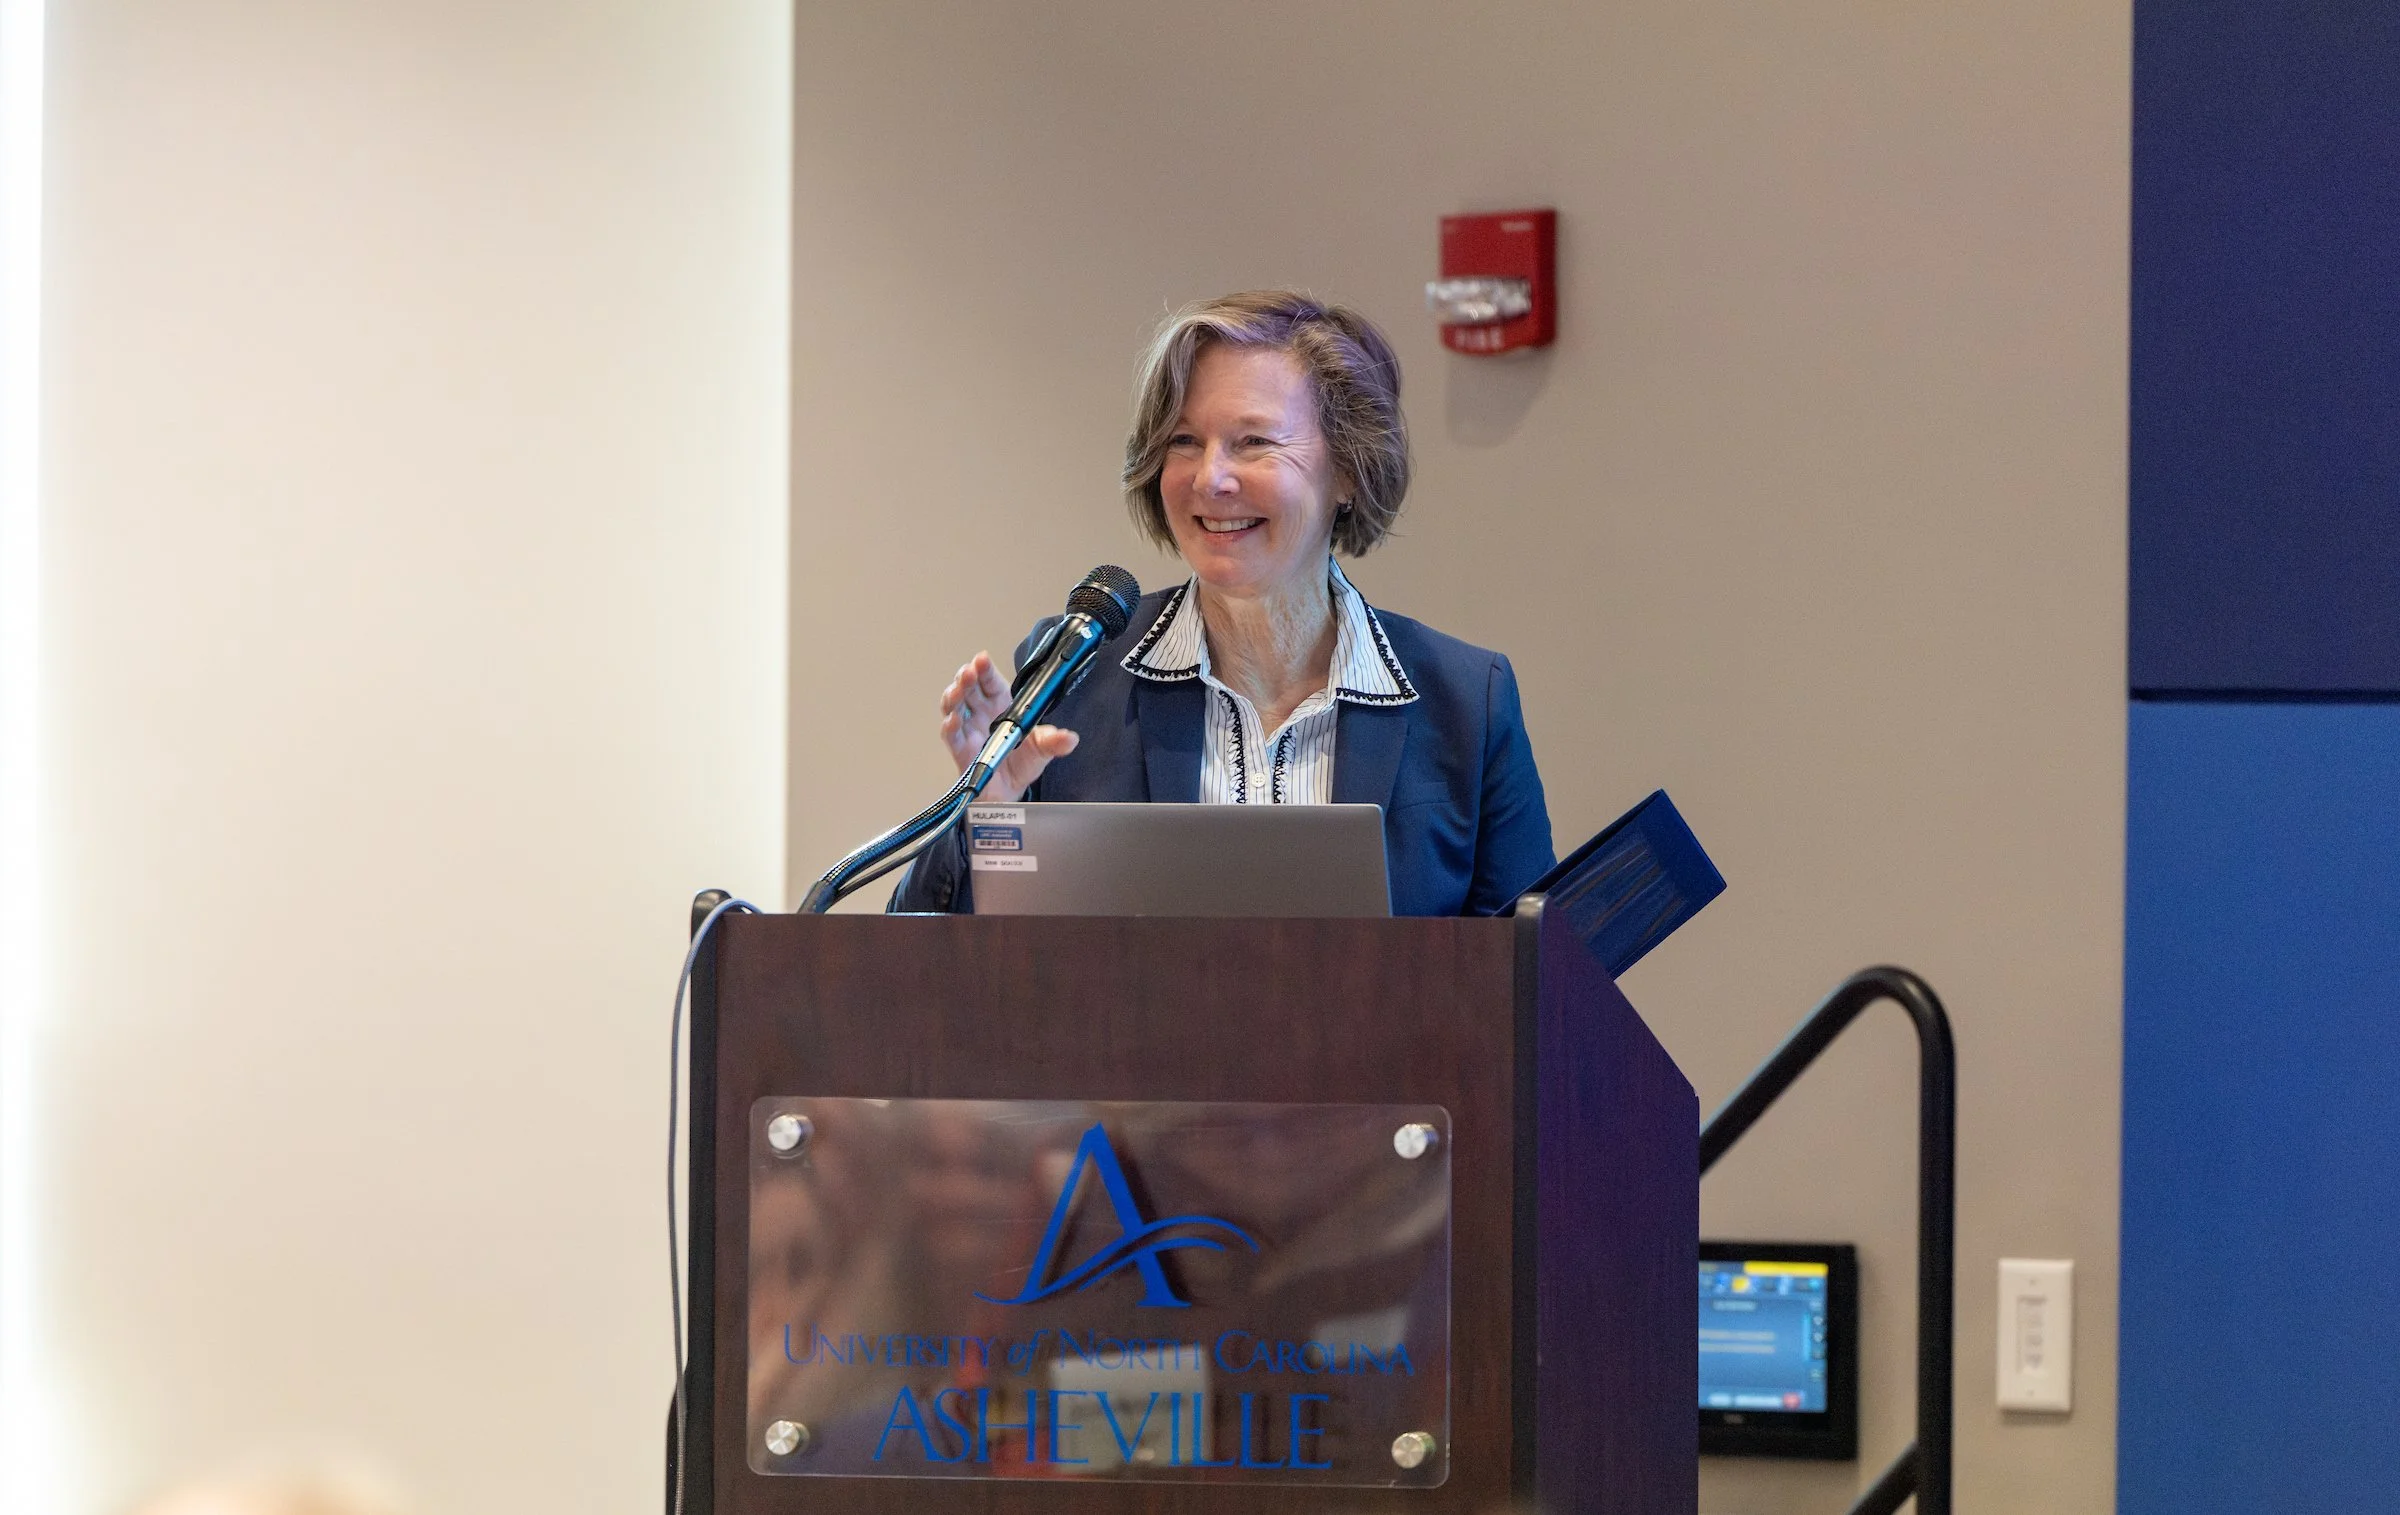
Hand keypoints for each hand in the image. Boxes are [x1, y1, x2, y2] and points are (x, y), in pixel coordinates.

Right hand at [938, 651, 1079, 804]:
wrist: (1012, 791)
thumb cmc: (1023, 762)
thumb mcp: (1043, 748)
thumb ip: (1054, 741)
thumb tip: (1070, 738)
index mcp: (1001, 704)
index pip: (990, 680)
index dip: (985, 669)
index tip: (982, 659)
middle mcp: (982, 712)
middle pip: (968, 688)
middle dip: (966, 677)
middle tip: (969, 672)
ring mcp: (969, 729)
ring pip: (954, 706)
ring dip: (954, 696)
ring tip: (958, 690)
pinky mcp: (960, 749)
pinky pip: (951, 735)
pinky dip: (950, 726)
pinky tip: (953, 720)